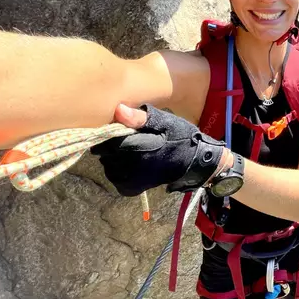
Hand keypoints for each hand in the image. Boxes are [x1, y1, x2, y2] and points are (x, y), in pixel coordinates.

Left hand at [91, 104, 226, 195]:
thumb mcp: (164, 122)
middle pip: (105, 152)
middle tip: (131, 140)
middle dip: (113, 145)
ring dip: (114, 157)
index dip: (112, 132)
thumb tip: (118, 109)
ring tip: (133, 151)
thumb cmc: (180, 138)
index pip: (106, 139)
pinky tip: (132, 163)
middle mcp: (127, 166)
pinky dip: (118, 169)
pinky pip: (114, 176)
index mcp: (133, 147)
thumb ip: (139, 117)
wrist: (194, 163)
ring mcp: (127, 179)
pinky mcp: (129, 189)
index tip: (123, 129)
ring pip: (107, 164)